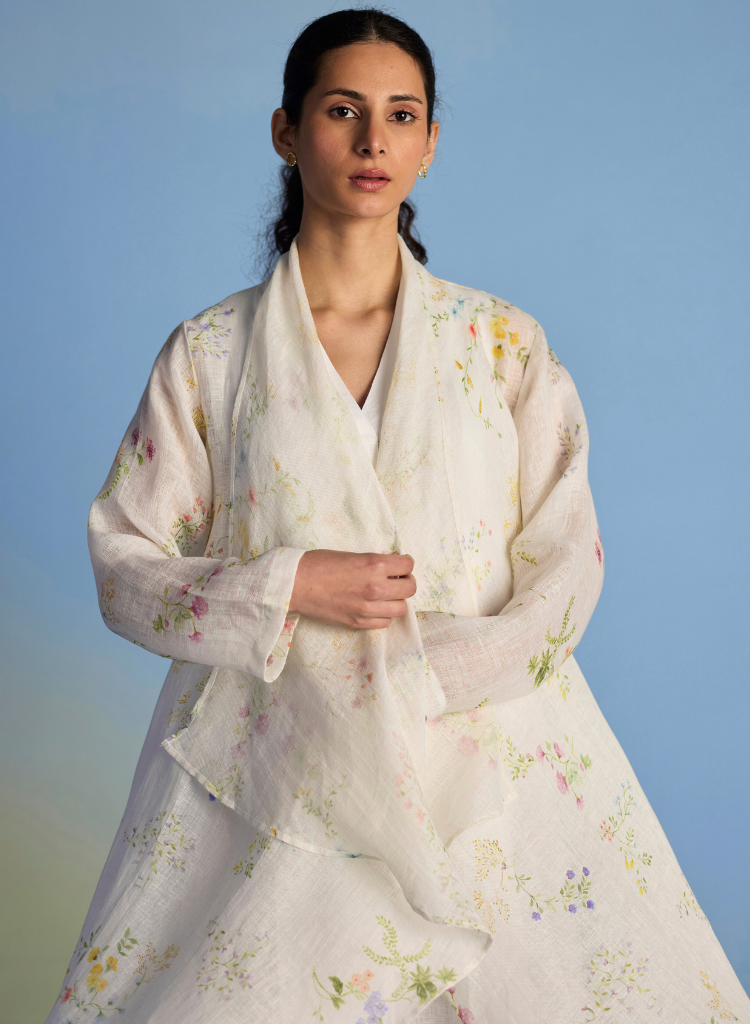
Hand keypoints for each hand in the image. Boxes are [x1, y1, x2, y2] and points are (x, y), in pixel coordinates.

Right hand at [289, 550, 416, 628]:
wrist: (295, 584)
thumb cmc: (319, 564)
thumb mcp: (352, 555)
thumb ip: (374, 562)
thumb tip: (393, 566)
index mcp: (374, 564)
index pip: (408, 565)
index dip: (405, 564)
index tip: (400, 564)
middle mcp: (375, 587)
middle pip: (410, 589)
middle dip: (405, 582)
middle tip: (396, 579)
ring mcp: (367, 608)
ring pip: (401, 608)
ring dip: (396, 600)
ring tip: (385, 595)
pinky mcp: (358, 622)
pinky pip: (384, 622)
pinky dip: (383, 615)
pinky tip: (373, 607)